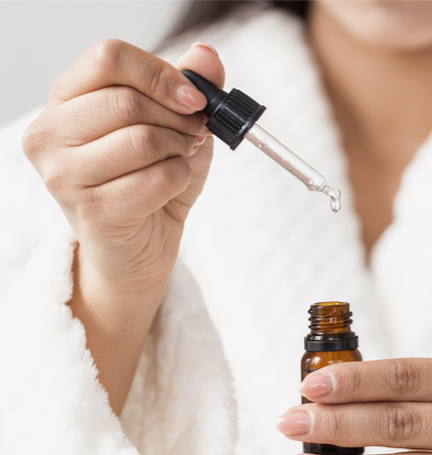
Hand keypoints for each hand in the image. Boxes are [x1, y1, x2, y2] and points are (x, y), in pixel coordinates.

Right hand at [22, 39, 223, 294]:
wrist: (139, 248)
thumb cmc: (149, 184)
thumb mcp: (172, 129)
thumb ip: (186, 91)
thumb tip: (207, 56)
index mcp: (64, 101)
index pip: (107, 58)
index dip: (160, 73)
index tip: (194, 97)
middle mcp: (50, 134)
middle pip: (127, 101)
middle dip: (178, 119)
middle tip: (194, 136)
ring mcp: (64, 175)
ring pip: (142, 140)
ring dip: (179, 150)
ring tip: (180, 160)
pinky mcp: (92, 211)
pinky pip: (156, 179)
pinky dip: (179, 179)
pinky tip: (170, 187)